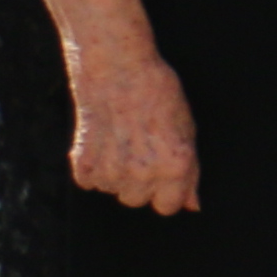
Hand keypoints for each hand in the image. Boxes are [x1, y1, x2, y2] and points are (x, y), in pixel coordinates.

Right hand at [69, 49, 201, 214]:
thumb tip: (192, 205)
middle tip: (139, 150)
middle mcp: (144, 174)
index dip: (167, 191)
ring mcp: (112, 172)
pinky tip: (103, 140)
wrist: (117, 68)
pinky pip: (89, 182)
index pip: (169, 207)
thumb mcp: (187, 129)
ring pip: (114, 191)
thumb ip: (191, 172)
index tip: (162, 176)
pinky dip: (93, 167)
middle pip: (138, 201)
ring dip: (116, 174)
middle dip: (140, 182)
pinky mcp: (83, 165)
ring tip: (122, 140)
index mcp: (176, 166)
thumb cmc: (158, 94)